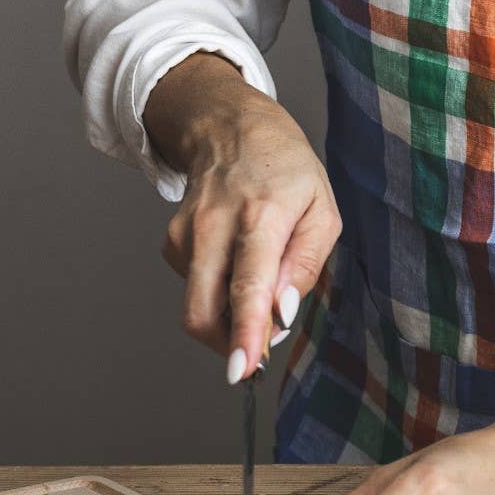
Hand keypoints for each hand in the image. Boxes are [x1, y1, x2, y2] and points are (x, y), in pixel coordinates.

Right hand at [144, 53, 340, 376]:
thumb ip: (305, 265)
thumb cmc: (285, 170)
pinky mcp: (172, 242)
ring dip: (227, 321)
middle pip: (204, 310)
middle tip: (257, 354)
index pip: (249, 284)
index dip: (246, 332)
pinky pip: (195, 289)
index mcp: (262, 216)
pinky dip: (218, 295)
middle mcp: (216, 225)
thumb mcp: (322, 210)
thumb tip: (284, 312)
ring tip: (257, 292)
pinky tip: (235, 266)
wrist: (229, 127)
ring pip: (196, 307)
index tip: (242, 367)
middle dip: (228, 346)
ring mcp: (187, 233)